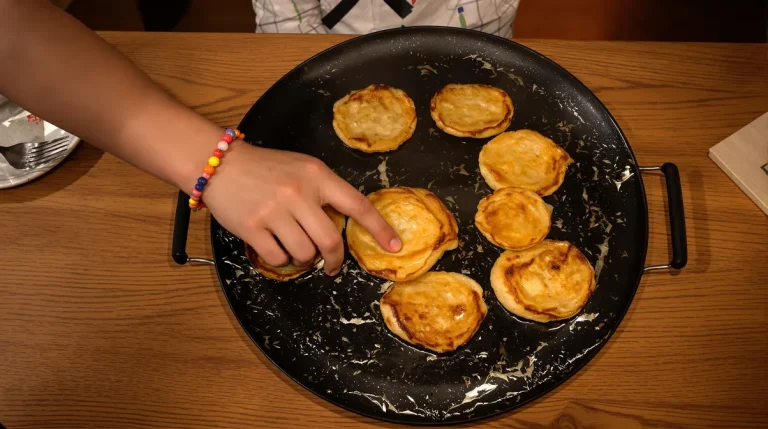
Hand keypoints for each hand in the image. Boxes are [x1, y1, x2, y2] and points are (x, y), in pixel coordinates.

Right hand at [203, 143, 400, 274]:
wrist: (219, 163)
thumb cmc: (266, 168)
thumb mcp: (303, 169)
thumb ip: (325, 192)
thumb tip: (345, 225)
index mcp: (317, 175)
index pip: (357, 204)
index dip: (379, 228)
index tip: (395, 245)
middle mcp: (298, 193)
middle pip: (330, 240)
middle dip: (335, 259)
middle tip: (332, 266)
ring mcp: (275, 211)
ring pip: (304, 254)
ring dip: (304, 259)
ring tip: (295, 247)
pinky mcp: (252, 228)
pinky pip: (279, 258)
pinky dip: (282, 260)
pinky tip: (276, 247)